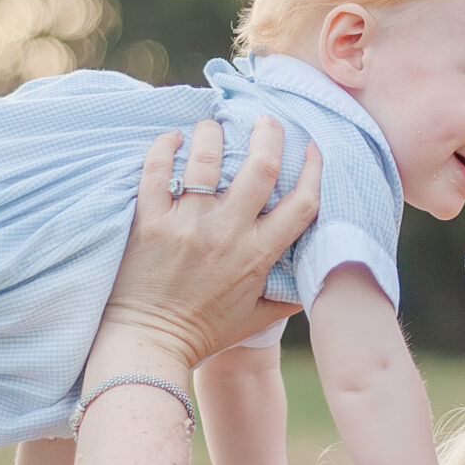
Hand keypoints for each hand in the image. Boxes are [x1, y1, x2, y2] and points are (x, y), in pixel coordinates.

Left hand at [100, 117, 321, 368]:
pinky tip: (172, 138)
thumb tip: (316, 278)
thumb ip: (288, 295)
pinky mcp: (150, 222)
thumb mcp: (255, 319)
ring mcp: (187, 224)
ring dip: (213, 133)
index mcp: (258, 255)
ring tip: (214, 127)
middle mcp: (227, 233)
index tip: (312, 149)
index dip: (314, 171)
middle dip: (268, 134)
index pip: (301, 203)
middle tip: (265, 120)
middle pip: (260, 167)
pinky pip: (157, 170)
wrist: (148, 345)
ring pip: (206, 158)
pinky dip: (165, 147)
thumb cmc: (202, 334)